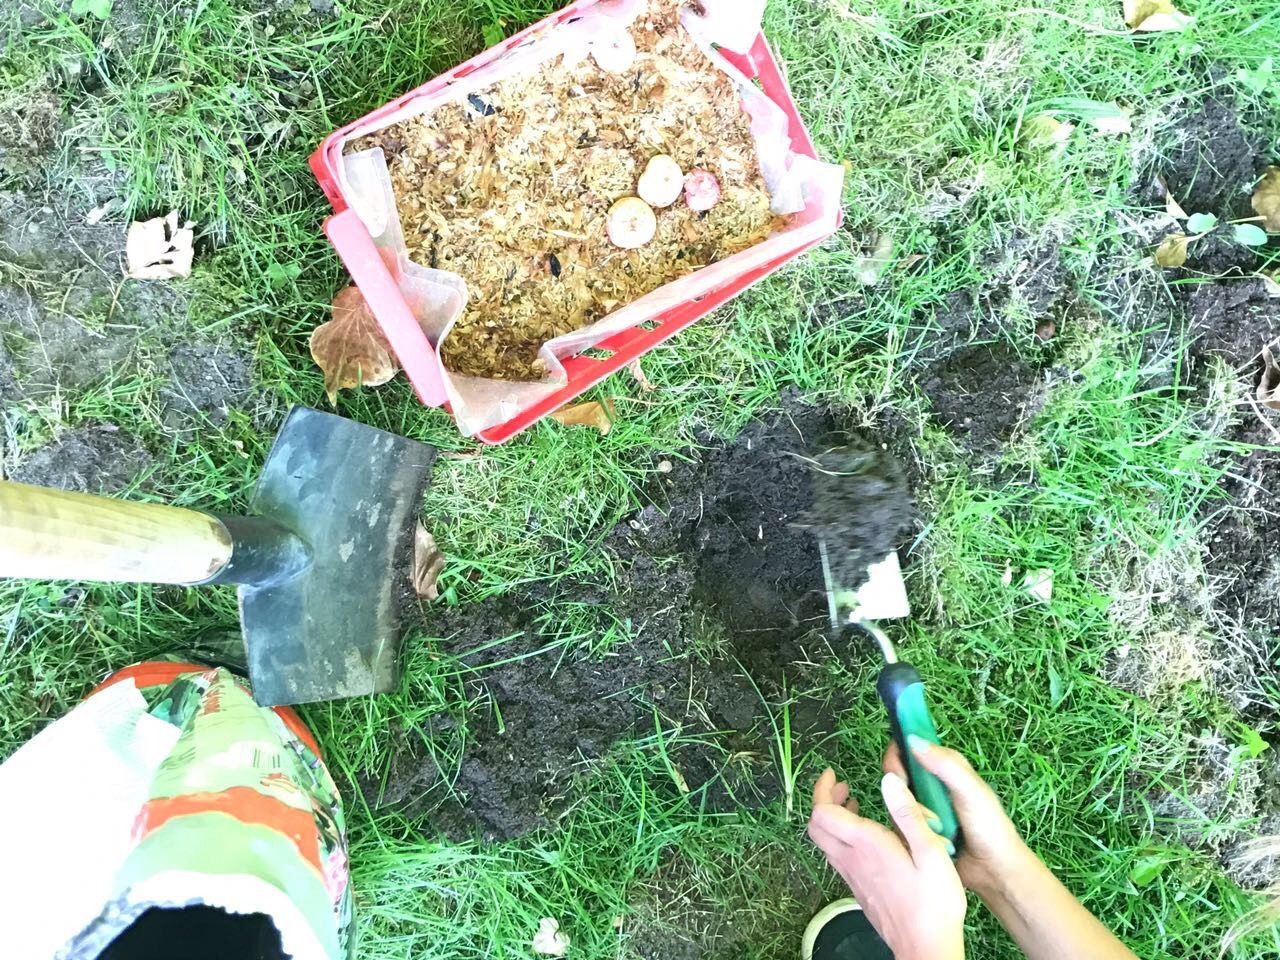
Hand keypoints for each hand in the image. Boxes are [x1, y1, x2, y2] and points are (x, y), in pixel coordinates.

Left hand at [808, 767, 966, 959]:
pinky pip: (838, 856)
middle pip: (817, 826)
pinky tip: (867, 836)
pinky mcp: (858, 889)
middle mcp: (851, 859)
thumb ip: (907, 814)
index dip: (821, 789)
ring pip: (825, 842)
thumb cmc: (934, 901)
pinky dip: (843, 837)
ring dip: (833, 818)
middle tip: (842, 786)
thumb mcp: (931, 852)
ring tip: (854, 802)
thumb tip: (887, 779)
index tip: (833, 774)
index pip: (822, 812)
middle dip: (823, 800)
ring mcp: (852, 876)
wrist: (925, 948)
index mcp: (865, 844)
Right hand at [884, 736, 1032, 898]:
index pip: (907, 750)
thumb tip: (913, 739)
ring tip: (935, 830)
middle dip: (901, 793)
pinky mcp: (916, 834)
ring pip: (896, 805)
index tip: (898, 772)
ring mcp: (921, 812)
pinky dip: (910, 834)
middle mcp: (928, 788)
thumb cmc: (990, 827)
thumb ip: (947, 765)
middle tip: (916, 808)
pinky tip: (925, 843)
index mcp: (943, 769)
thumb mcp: (972, 792)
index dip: (897, 756)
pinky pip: (898, 828)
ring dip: (912, 817)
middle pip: (896, 778)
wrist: (995, 872)